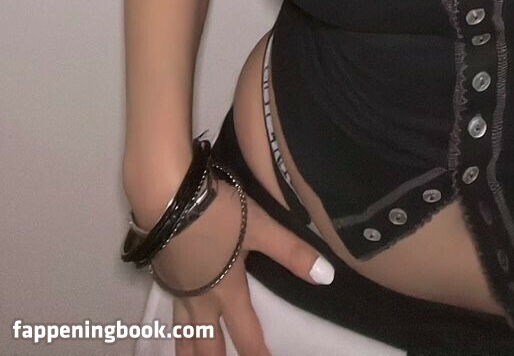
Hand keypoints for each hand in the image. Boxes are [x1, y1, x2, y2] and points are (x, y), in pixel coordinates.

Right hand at [148, 177, 334, 355]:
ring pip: (183, 333)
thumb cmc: (214, 215)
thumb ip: (291, 252)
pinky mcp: (161, 274)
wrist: (165, 199)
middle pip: (207, 344)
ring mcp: (177, 288)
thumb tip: (327, 277)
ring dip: (189, 353)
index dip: (257, 355)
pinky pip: (171, 312)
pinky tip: (178, 317)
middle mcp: (200, 299)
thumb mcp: (259, 227)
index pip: (246, 334)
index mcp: (226, 292)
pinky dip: (176, 328)